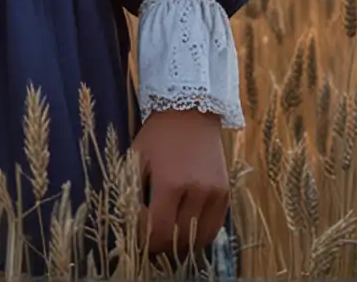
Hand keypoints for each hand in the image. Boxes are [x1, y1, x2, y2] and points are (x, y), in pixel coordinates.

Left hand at [134, 108, 229, 261]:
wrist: (192, 112)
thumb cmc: (158, 135)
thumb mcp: (137, 159)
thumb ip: (132, 193)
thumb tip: (130, 224)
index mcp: (171, 183)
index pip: (159, 230)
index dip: (146, 240)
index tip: (136, 237)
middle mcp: (197, 191)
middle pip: (179, 238)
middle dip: (161, 244)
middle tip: (149, 240)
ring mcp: (215, 194)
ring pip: (199, 238)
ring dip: (181, 244)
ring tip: (167, 237)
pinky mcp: (226, 193)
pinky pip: (214, 227)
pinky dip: (199, 234)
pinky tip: (185, 229)